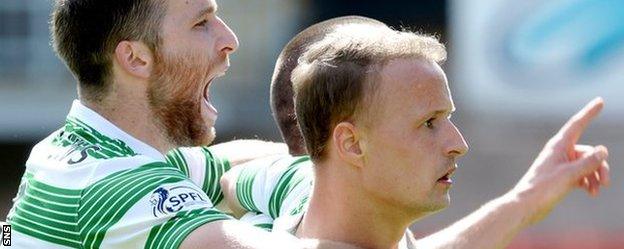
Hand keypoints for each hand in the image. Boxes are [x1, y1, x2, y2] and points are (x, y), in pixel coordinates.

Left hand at [510, 97, 609, 224]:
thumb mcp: (569, 174)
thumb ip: (588, 162)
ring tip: (596, 191)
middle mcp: (560, 152)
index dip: (589, 112)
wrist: (527, 205)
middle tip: (606, 183)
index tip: (600, 100)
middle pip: (589, 152)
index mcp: (558, 145)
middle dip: (600, 166)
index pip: (577, 124)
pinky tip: (591, 193)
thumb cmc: (544, 188)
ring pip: (587, 164)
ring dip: (595, 176)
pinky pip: (582, 174)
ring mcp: (562, 164)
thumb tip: (603, 150)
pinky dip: (588, 182)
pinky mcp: (562, 176)